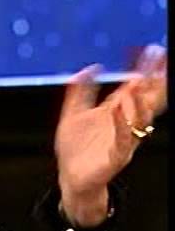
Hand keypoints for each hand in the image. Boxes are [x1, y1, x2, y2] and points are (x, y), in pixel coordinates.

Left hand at [55, 46, 167, 226]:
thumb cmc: (76, 149)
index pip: (134, 87)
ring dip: (139, 100)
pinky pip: (123, 139)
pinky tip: (119, 110)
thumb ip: (80, 91)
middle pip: (145, 99)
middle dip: (152, 80)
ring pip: (138, 118)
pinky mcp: (116, 156)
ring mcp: (123, 139)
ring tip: (137, 81)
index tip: (154, 52)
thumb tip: (91, 67)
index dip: (144, 69)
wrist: (71, 179)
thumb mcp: (73, 113)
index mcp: (115, 112)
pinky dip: (122, 124)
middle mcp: (124, 123)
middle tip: (158, 60)